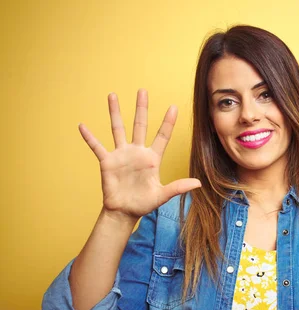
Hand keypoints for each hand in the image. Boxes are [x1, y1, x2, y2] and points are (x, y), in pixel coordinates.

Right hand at [78, 89, 200, 220]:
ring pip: (118, 129)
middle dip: (141, 108)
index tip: (173, 106)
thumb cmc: (144, 203)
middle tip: (143, 91)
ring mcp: (121, 155)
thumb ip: (178, 187)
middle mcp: (137, 152)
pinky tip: (82, 125)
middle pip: (139, 125)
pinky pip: (97, 147)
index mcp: (152, 158)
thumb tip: (198, 184)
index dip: (168, 122)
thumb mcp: (162, 195)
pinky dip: (89, 137)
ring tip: (112, 95)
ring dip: (115, 112)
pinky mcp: (107, 162)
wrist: (124, 212)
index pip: (162, 136)